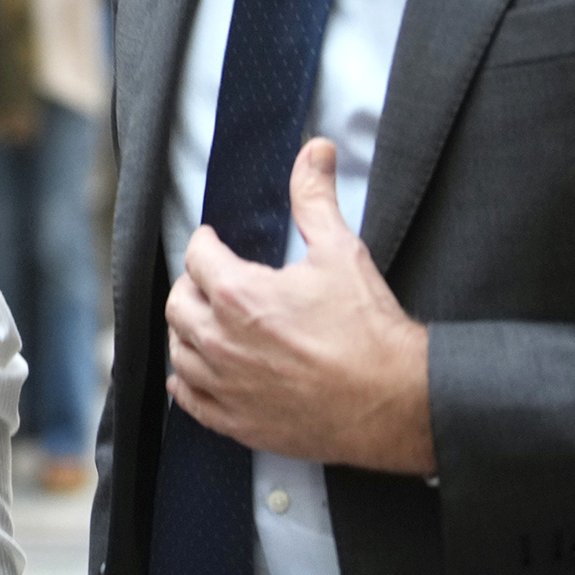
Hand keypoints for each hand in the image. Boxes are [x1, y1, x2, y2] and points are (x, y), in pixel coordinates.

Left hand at [164, 138, 434, 474]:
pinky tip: (197, 374)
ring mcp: (226, 385)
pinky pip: (191, 401)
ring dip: (188, 332)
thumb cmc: (369, 331)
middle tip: (212, 280)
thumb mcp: (341, 252)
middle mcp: (220, 341)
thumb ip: (315, 198)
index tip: (214, 243)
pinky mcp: (237, 422)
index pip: (196, 256)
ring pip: (179, 350)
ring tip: (207, 323)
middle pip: (178, 303)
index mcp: (237, 295)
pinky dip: (190, 383)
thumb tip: (314, 152)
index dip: (207, 243)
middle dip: (193, 285)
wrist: (396, 402)